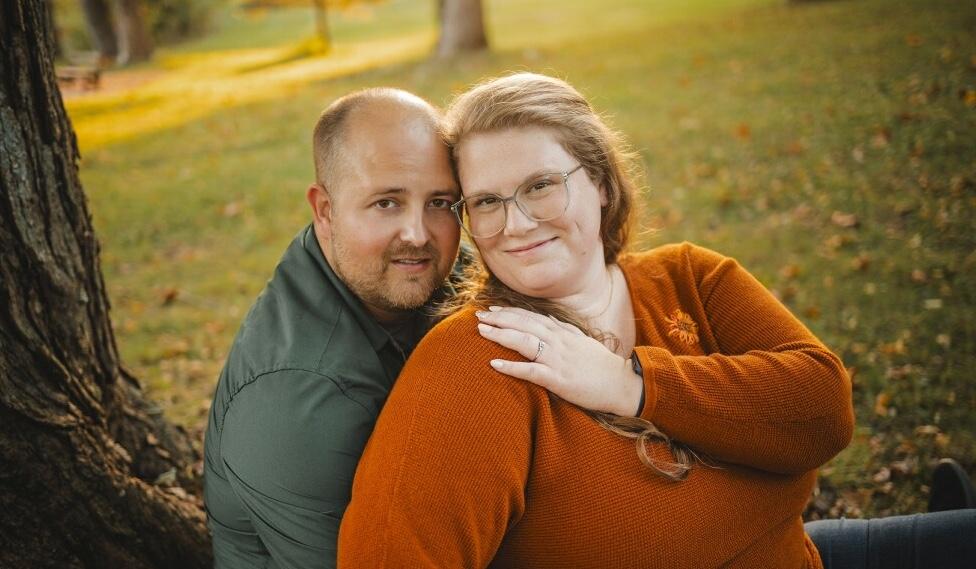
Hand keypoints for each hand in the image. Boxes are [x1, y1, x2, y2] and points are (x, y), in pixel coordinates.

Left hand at [475, 306, 643, 416]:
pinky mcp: (558, 379)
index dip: (510, 312)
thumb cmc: (601, 366)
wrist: (622, 384)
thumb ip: (563, 330)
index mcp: (563, 332)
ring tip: (481, 331)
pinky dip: (511, 367)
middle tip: (478, 315)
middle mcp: (558, 341)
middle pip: (523, 324)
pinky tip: (494, 364)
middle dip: (499, 318)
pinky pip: (530, 371)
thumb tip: (548, 320)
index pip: (531, 317)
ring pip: (524, 342)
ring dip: (500, 335)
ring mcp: (558, 359)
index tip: (492, 309)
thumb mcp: (581, 341)